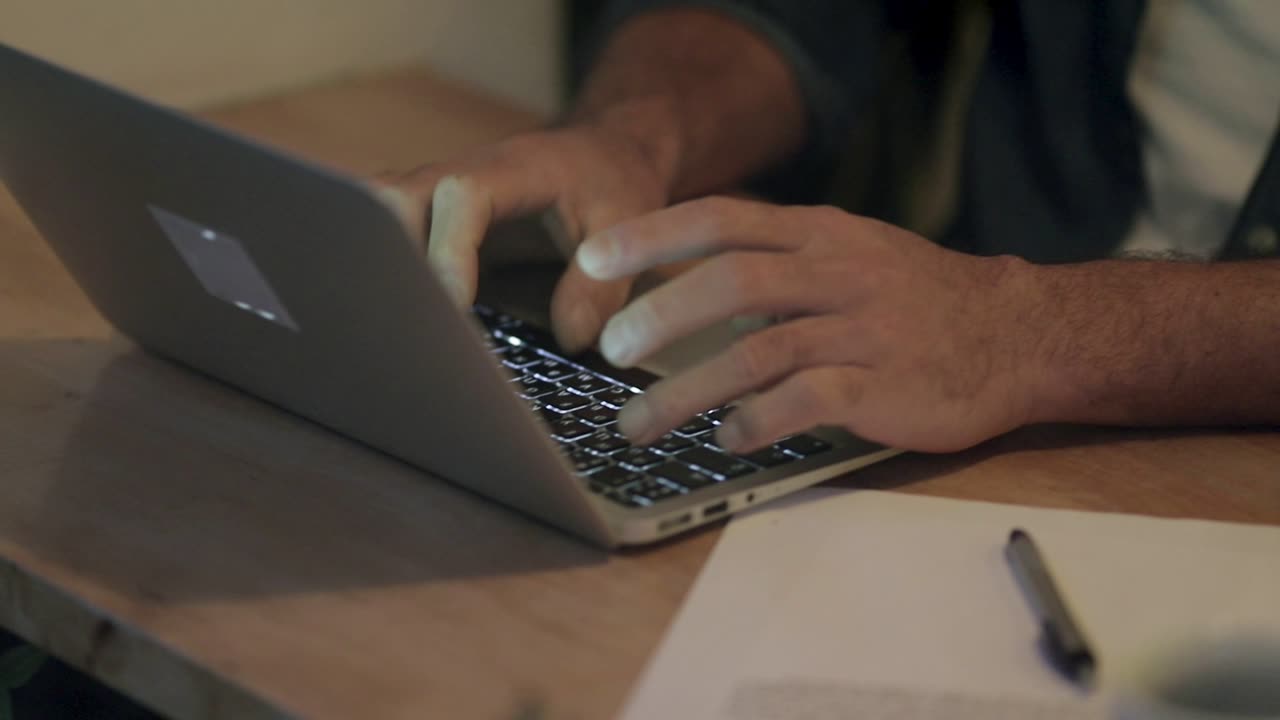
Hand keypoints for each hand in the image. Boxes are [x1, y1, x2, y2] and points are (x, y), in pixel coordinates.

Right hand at [386, 124, 667, 350]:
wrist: (599, 153)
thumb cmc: (611, 183)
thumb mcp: (626, 224)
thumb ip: (603, 281)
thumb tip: (572, 338)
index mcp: (509, 168)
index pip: (462, 197)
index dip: (451, 250)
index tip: (456, 305)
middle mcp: (457, 175)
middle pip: (392, 200)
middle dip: (390, 258)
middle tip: (410, 324)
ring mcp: (432, 195)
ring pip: (373, 217)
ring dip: (372, 265)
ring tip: (388, 326)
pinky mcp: (424, 220)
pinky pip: (381, 235)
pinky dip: (375, 269)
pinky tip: (386, 320)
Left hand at [574, 197, 1043, 452]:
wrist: (1017, 334)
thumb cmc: (916, 299)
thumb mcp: (850, 255)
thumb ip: (776, 262)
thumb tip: (689, 290)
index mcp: (820, 234)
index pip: (723, 219)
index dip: (652, 236)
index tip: (593, 259)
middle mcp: (837, 272)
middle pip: (733, 279)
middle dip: (660, 314)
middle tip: (611, 349)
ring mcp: (862, 329)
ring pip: (759, 349)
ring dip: (688, 389)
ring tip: (639, 422)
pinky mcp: (883, 386)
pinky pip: (807, 401)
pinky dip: (756, 420)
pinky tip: (727, 438)